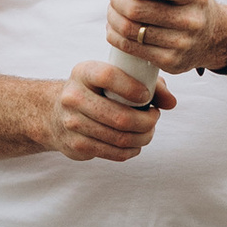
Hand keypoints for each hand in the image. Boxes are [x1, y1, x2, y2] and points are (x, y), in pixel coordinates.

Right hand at [52, 53, 174, 162]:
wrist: (54, 112)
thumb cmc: (96, 91)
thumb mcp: (114, 76)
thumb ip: (148, 83)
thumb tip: (171, 102)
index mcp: (83, 73)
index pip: (108, 77)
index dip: (132, 88)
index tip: (147, 96)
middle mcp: (73, 97)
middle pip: (119, 117)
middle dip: (146, 121)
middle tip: (154, 117)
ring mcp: (72, 124)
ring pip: (120, 138)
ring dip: (143, 137)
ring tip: (148, 130)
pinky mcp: (76, 146)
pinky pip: (114, 153)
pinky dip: (132, 150)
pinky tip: (136, 143)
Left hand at [108, 0, 226, 76]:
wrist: (213, 37)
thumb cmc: (187, 2)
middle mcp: (192, 21)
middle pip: (138, 10)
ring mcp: (182, 44)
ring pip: (131, 30)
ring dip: (113, 17)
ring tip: (113, 10)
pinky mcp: (171, 62)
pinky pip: (131, 48)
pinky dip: (115, 36)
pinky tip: (115, 28)